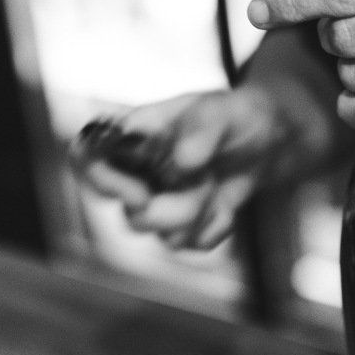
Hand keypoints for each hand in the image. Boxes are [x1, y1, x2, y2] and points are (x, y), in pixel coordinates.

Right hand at [70, 85, 300, 251]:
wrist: (269, 140)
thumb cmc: (234, 115)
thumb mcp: (222, 110)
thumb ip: (202, 130)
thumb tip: (182, 162)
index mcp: (130, 137)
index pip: (85, 158)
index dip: (100, 181)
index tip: (140, 194)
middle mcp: (136, 174)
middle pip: (129, 214)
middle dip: (172, 208)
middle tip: (204, 180)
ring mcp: (158, 205)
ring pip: (162, 235)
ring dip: (199, 210)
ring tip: (215, 179)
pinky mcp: (184, 230)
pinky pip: (193, 244)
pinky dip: (217, 226)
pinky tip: (227, 204)